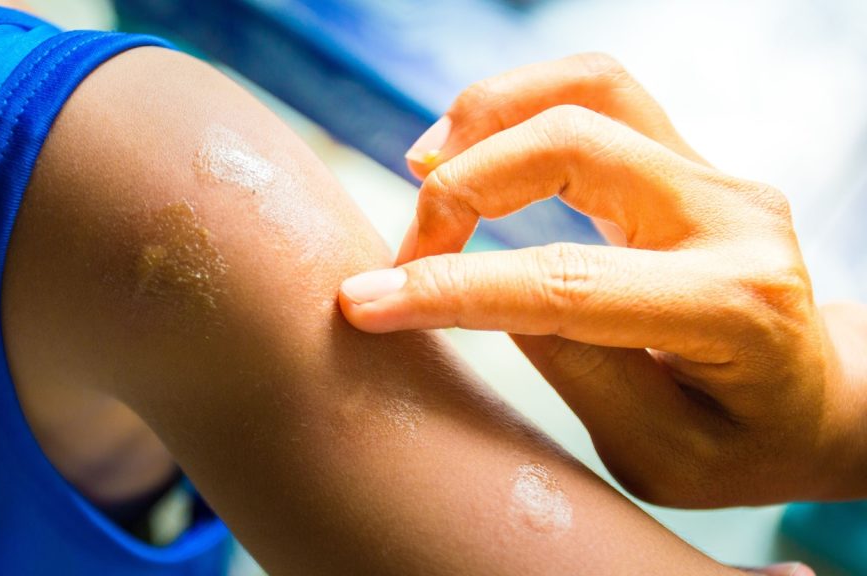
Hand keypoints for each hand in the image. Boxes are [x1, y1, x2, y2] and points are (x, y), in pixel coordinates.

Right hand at [339, 53, 866, 506]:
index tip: (367, 301)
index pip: (565, 281)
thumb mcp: (659, 454)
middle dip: (460, 190)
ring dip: (485, 117)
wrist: (813, 398)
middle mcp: (731, 217)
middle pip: (572, 145)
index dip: (452, 288)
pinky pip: (595, 93)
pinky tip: (470, 149)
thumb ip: (575, 369)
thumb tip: (480, 290)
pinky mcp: (686, 157)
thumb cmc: (741, 444)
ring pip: (586, 87)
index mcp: (734, 308)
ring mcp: (713, 173)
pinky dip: (516, 107)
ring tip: (423, 170)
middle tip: (405, 256)